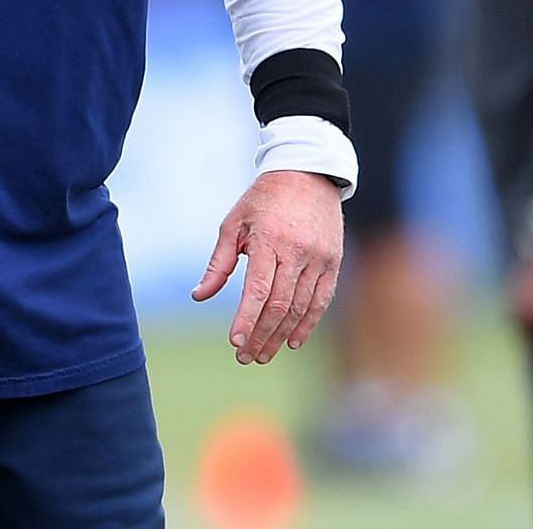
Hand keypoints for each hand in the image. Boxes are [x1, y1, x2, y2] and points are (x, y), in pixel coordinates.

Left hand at [191, 170, 343, 364]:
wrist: (308, 175)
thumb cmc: (263, 201)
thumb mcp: (234, 224)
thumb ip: (219, 264)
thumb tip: (199, 296)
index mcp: (269, 241)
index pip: (257, 290)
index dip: (246, 320)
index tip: (234, 343)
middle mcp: (297, 252)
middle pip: (279, 306)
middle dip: (260, 336)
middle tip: (245, 357)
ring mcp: (319, 258)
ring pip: (300, 307)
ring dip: (280, 336)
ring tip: (263, 354)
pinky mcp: (333, 262)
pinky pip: (321, 300)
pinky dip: (307, 323)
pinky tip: (292, 341)